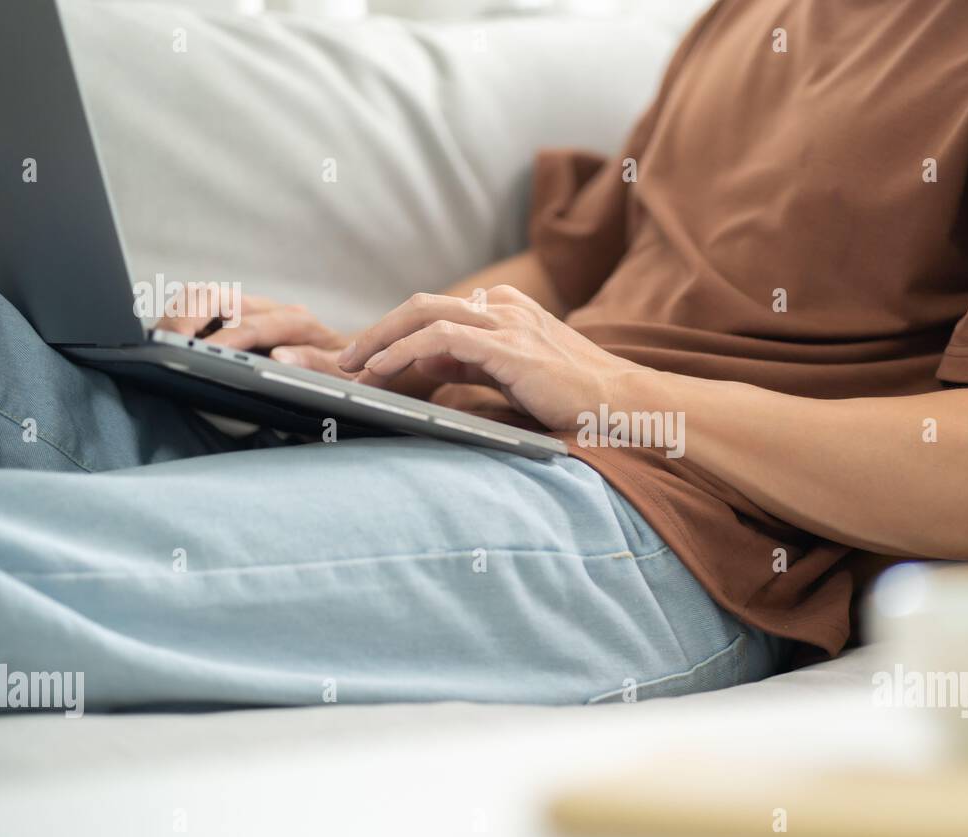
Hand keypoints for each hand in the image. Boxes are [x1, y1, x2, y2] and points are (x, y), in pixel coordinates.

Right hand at [156, 285, 349, 363]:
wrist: (354, 360)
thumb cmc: (347, 372)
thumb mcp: (344, 374)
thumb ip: (316, 365)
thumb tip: (280, 359)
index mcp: (298, 322)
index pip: (257, 325)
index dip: (229, 338)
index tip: (204, 353)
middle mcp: (272, 309)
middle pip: (222, 298)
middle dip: (191, 318)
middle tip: (168, 342)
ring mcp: (252, 310)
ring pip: (206, 297)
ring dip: (181, 314)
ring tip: (160, 338)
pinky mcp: (237, 318)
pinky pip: (202, 307)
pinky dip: (181, 317)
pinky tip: (168, 337)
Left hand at [336, 285, 644, 429]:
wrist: (620, 401)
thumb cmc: (575, 395)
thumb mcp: (514, 374)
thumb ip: (473, 364)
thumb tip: (426, 363)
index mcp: (506, 308)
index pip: (438, 311)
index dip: (397, 334)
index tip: (370, 360)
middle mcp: (502, 307)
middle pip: (422, 305)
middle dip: (378, 331)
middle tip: (347, 360)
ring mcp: (505, 322)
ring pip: (423, 315)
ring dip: (380, 340)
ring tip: (352, 367)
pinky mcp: (506, 346)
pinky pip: (439, 340)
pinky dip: (403, 353)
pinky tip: (382, 371)